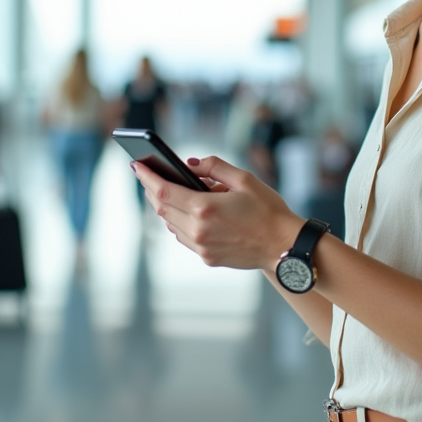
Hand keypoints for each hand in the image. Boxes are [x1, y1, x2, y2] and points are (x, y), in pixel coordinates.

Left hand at [136, 155, 303, 270]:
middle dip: (152, 190)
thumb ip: (214, 167)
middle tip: (147, 175)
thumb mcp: (245, 179)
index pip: (163, 190)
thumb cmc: (268, 210)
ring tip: (165, 191)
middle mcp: (199, 229)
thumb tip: (191, 163)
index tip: (136, 164)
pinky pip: (183, 237)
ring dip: (164, 208)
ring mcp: (202, 246)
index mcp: (205, 207)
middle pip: (162, 208)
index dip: (147, 177)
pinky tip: (185, 212)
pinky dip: (178, 222)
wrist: (285, 247)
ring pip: (170, 225)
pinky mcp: (207, 258)